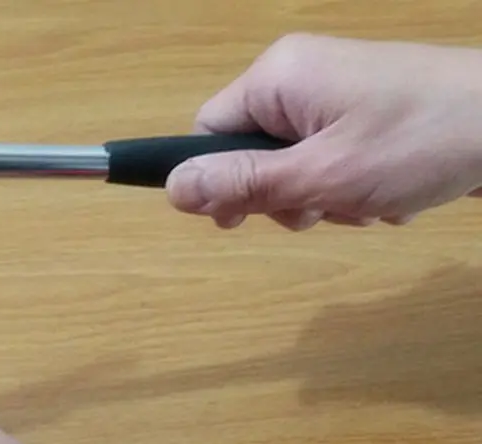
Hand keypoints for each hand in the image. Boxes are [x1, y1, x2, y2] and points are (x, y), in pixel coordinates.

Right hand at [166, 34, 481, 229]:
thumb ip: (243, 184)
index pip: (207, 132)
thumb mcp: (320, 175)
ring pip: (292, 169)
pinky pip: (330, 165)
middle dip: (282, 197)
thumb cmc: (416, 143)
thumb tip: (172, 189)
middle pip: (251, 156)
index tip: (238, 219)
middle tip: (320, 208)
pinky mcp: (365, 117)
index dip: (215, 180)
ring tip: (365, 200)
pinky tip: (386, 194)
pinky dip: (351, 190)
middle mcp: (300, 80)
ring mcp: (336, 98)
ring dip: (322, 200)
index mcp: (278, 78)